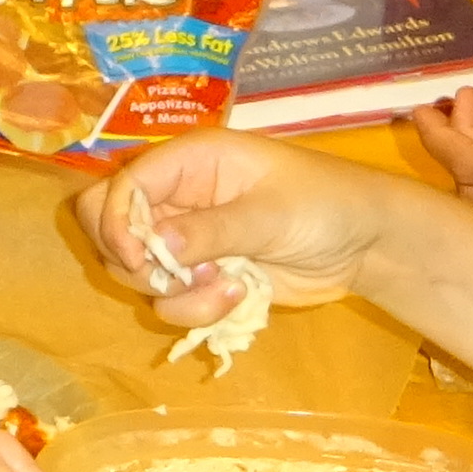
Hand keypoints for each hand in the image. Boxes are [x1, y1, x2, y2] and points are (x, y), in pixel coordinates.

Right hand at [70, 127, 393, 329]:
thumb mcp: (270, 213)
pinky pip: (168, 302)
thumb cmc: (326, 205)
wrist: (364, 245)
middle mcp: (176, 197)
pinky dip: (194, 310)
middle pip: (107, 227)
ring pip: (133, 273)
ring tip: (226, 288)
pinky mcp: (199, 278)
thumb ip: (211, 230)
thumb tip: (154, 247)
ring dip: (173, 293)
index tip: (140, 258)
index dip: (119, 223)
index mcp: (190, 161)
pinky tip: (239, 297)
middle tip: (174, 278)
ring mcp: (184, 240)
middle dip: (132, 262)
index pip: (122, 185)